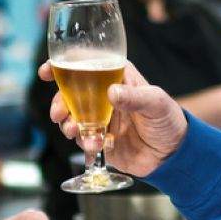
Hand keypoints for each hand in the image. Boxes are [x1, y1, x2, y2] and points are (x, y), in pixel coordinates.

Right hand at [41, 59, 188, 177]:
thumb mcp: (156, 103)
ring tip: (74, 132)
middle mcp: (104, 95)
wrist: (173, 155)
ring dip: (68, 124)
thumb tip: (111, 93)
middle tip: (59, 114)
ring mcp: (100, 118)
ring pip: (72, 117)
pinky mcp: (99, 139)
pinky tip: (97, 145)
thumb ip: (135, 98)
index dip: (62, 65)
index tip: (47, 71)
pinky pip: (82, 138)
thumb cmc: (169, 120)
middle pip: (70, 93)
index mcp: (116, 77)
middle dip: (59, 102)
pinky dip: (84, 141)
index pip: (85, 64)